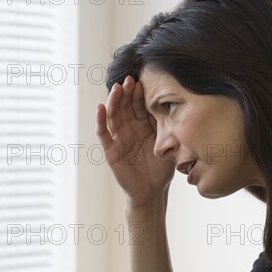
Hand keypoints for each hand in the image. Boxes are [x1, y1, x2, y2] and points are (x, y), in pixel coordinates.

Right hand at [96, 75, 175, 208]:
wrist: (153, 192)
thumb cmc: (161, 169)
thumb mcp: (167, 143)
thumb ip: (165, 125)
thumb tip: (171, 102)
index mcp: (143, 127)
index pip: (138, 106)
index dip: (138, 94)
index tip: (141, 80)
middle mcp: (129, 130)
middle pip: (124, 107)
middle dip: (126, 93)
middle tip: (128, 79)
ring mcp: (119, 139)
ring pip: (113, 116)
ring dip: (113, 102)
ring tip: (116, 88)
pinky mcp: (111, 151)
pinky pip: (104, 134)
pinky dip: (100, 120)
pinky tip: (100, 107)